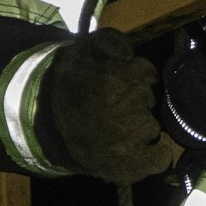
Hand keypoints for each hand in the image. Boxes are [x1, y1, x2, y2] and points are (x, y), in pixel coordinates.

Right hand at [46, 29, 174, 183]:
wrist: (47, 125)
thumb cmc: (69, 85)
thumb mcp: (83, 51)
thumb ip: (109, 41)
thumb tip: (129, 52)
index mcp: (113, 80)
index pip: (145, 73)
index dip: (135, 75)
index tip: (121, 79)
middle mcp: (123, 108)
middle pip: (147, 98)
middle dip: (135, 99)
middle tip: (113, 104)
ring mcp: (127, 140)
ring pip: (152, 126)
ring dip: (139, 124)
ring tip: (115, 127)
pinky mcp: (128, 165)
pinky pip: (159, 158)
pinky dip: (158, 155)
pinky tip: (145, 149)